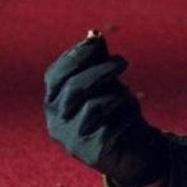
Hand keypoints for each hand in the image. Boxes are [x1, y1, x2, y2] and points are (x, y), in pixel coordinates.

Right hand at [44, 31, 167, 186]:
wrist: (132, 149)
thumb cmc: (115, 110)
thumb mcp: (107, 82)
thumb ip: (99, 60)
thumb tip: (94, 34)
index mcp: (55, 100)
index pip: (56, 74)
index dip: (76, 55)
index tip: (96, 40)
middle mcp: (57, 121)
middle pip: (75, 87)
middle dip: (101, 70)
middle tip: (122, 62)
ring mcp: (72, 139)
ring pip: (94, 106)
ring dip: (117, 94)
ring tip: (128, 95)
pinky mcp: (92, 153)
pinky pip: (111, 125)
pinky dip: (125, 114)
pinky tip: (131, 116)